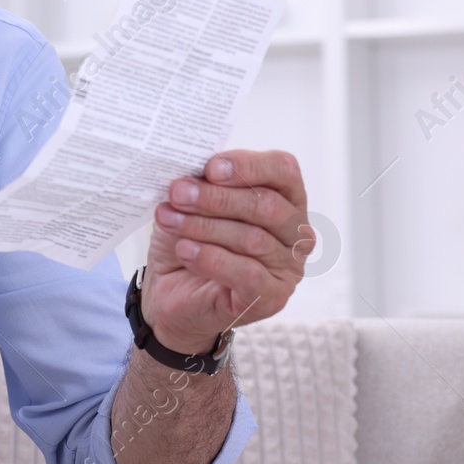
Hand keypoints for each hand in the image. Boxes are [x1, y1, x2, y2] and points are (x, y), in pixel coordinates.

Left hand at [141, 150, 311, 353]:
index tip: (210, 168)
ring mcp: (288, 267)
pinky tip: (185, 250)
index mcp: (284, 197)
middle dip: (216, 198)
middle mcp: (295, 232)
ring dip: (204, 226)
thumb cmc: (189, 239)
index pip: (283, 170)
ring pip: (252, 239)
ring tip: (168, 219)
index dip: (248, 165)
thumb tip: (192, 172)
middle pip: (266, 205)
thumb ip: (200, 183)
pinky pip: (246, 274)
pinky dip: (211, 258)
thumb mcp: (190, 203)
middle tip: (178, 193)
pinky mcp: (271, 297)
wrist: (170, 290)